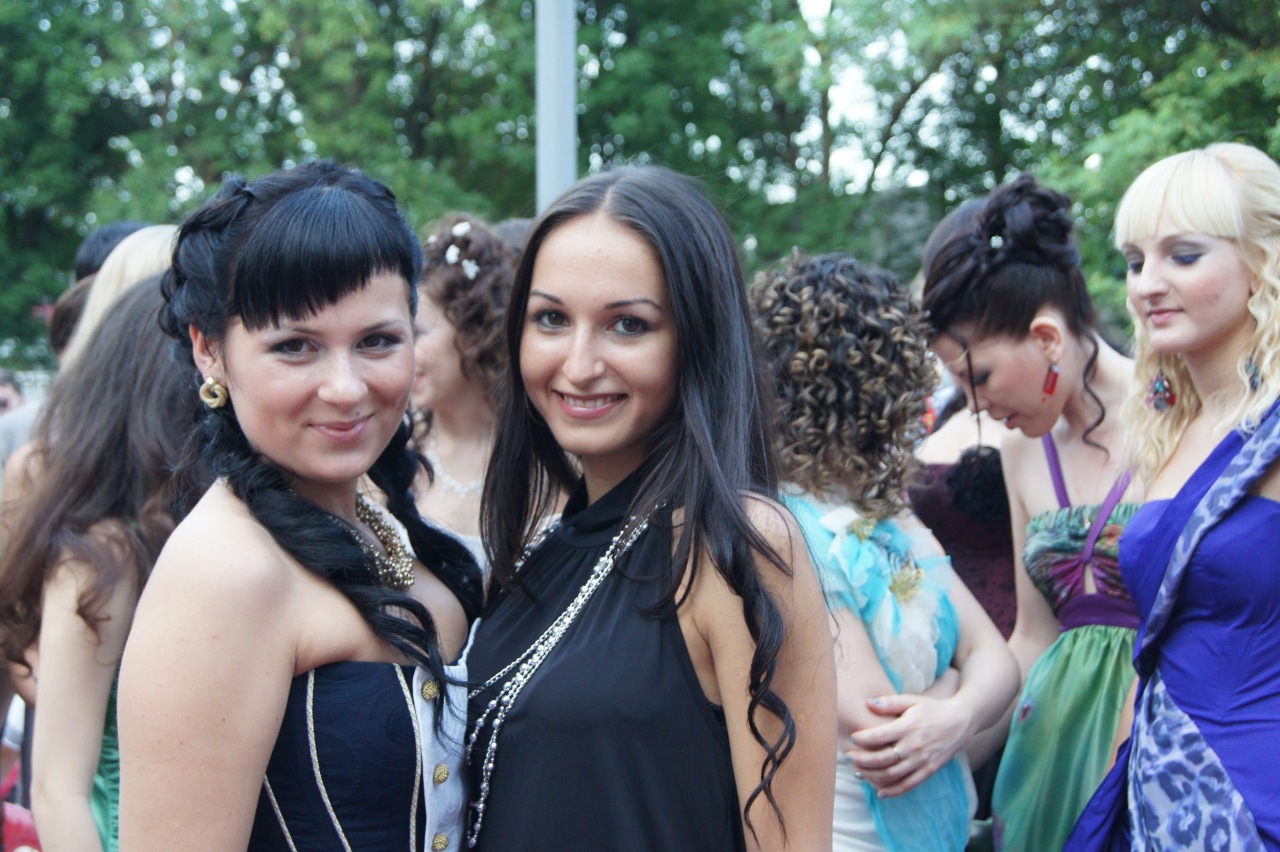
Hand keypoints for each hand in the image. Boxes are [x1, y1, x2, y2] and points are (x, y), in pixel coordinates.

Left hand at [845, 693, 972, 796]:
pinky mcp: (929, 770)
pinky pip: (909, 785)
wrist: (961, 722)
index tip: (852, 737)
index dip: (863, 738)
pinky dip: (893, 791)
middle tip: (847, 757)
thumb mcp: (912, 700)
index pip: (881, 735)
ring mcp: (923, 760)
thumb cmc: (932, 709)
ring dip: (872, 776)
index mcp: (909, 726)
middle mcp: (915, 746)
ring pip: (893, 775)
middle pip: (883, 759)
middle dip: (862, 760)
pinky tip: (879, 792)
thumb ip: (890, 701)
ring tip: (857, 773)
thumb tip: (868, 703)